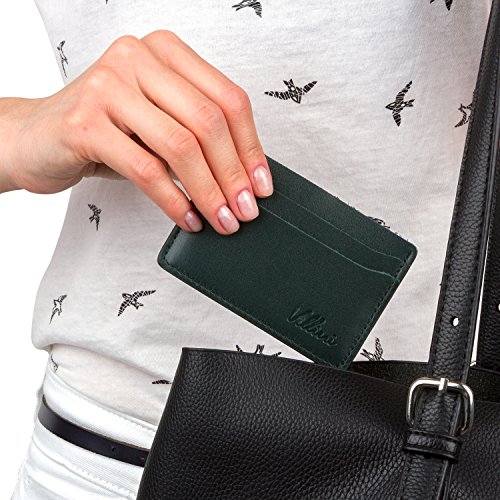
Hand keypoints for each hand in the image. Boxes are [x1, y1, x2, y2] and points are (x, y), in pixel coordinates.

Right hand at [2, 30, 273, 233]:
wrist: (35, 139)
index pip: (227, 99)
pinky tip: (187, 218)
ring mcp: (108, 85)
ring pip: (181, 145)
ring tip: (221, 220)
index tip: (261, 186)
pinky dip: (174, 200)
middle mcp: (138, 58)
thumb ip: (195, 137)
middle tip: (244, 211)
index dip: (251, 147)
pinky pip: (146, 169)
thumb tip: (244, 180)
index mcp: (165, 53)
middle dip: (233, 174)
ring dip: (208, 192)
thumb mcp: (157, 125)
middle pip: (208, 121)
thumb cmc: (104, 133)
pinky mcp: (85, 121)